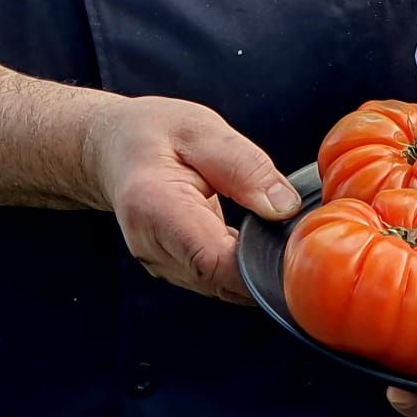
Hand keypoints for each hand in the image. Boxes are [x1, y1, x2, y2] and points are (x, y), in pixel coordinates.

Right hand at [85, 95, 302, 304]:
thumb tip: (283, 207)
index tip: (297, 254)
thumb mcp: (202, 130)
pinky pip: (218, 278)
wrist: (114, 149)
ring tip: (281, 231)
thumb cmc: (153, 133)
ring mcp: (162, 263)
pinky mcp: (175, 268)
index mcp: (154, 207)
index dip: (259, 267)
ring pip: (223, 286)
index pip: (213, 261)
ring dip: (256, 268)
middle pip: (222, 281)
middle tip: (303, 240)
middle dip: (267, 268)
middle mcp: (153, 247)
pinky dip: (244, 266)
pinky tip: (260, 240)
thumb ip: (243, 166)